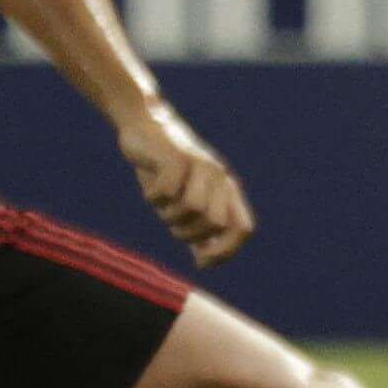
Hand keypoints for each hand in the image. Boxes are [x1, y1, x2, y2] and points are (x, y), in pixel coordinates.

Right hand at [118, 101, 252, 265]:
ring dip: (169, 216)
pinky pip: (166, 193)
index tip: (202, 262)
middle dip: (189, 234)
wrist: (144, 124)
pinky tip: (150, 189)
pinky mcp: (177, 157)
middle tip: (173, 224)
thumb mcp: (183, 201)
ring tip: (162, 205)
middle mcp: (219, 177)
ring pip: (191, 209)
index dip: (226, 252)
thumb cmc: (165, 170)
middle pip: (215, 224)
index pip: (243, 229)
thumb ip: (198, 227)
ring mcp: (200, 165)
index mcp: (226, 190)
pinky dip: (153, 198)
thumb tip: (206, 262)